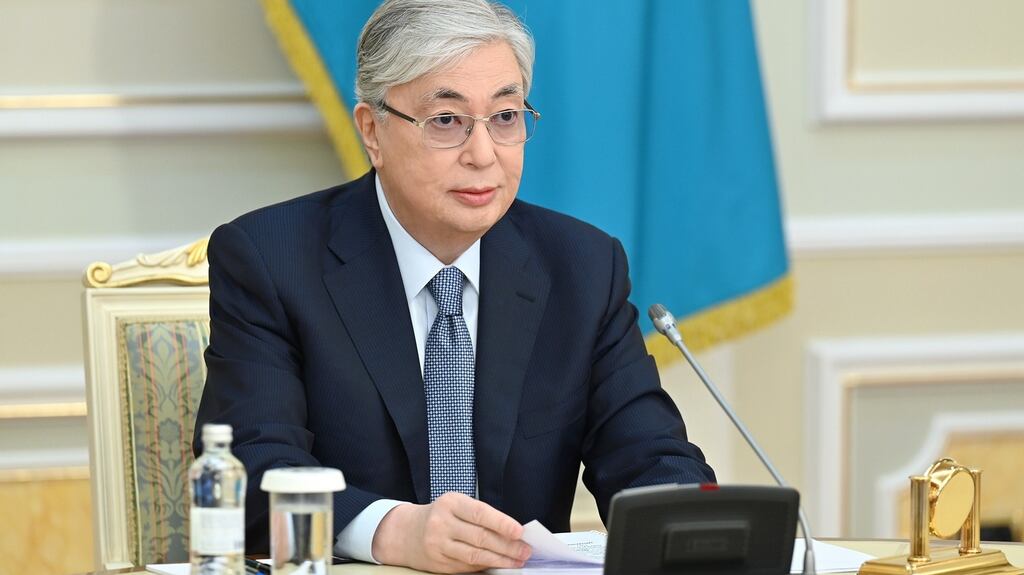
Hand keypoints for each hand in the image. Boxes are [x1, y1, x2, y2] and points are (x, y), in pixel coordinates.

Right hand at [371, 492, 531, 572]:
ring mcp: (438, 545)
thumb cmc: (439, 515)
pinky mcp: (438, 564)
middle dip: (507, 546)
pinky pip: (467, 566)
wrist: (405, 532)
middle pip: (480, 537)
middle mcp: (442, 523)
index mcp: (450, 503)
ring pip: (475, 555)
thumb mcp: (455, 505)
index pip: (480, 513)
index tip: (520, 532)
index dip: (502, 523)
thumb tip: (511, 532)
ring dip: (500, 560)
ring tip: (517, 561)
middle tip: (525, 551)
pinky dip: (486, 566)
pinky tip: (498, 565)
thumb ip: (480, 516)